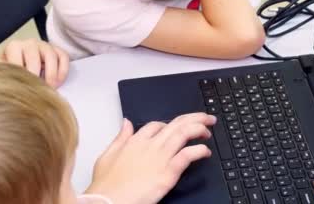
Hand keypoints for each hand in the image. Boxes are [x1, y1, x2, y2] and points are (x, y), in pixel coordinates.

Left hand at [1, 39, 68, 87]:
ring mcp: (45, 45)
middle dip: (36, 78)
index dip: (21, 78)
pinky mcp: (57, 49)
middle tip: (37, 91)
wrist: (25, 60)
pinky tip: (58, 82)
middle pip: (34, 58)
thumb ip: (6, 77)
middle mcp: (30, 43)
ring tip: (49, 88)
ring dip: (51, 75)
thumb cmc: (15, 69)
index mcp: (14, 47)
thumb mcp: (6, 71)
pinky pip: (63, 57)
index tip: (23, 91)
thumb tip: (6, 89)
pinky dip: (62, 71)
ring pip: (51, 57)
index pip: (16, 62)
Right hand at [86, 113, 216, 203]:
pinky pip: (188, 155)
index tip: (178, 128)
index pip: (158, 124)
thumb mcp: (107, 156)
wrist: (107, 202)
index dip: (171, 124)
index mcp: (135, 141)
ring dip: (200, 129)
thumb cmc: (105, 186)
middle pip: (177, 124)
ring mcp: (161, 157)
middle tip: (206, 119)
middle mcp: (150, 145)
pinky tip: (206, 151)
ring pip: (185, 134)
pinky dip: (200, 150)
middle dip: (194, 118)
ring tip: (208, 131)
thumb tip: (126, 122)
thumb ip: (120, 137)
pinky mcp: (168, 172)